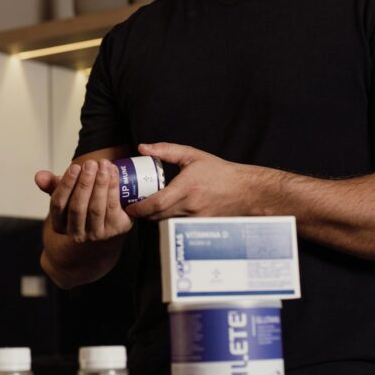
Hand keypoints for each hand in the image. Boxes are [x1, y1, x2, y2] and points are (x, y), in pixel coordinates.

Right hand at [35, 159, 133, 242]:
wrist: (104, 233)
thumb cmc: (81, 210)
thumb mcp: (65, 198)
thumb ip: (52, 185)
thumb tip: (39, 175)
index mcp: (59, 225)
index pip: (58, 204)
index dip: (66, 185)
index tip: (74, 167)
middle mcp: (77, 234)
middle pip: (77, 207)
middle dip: (84, 183)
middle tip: (90, 164)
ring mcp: (96, 234)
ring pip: (96, 208)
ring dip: (100, 183)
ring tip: (103, 165)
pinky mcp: (116, 229)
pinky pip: (112, 207)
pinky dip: (113, 187)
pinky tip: (112, 173)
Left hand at [125, 142, 256, 219]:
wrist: (245, 190)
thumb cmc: (219, 171)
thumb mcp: (192, 155)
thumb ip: (166, 150)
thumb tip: (142, 148)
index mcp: (186, 187)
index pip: (157, 203)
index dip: (140, 208)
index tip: (129, 206)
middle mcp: (191, 206)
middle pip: (157, 216)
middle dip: (142, 214)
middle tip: (132, 208)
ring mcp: (196, 219)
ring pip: (166, 222)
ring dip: (154, 218)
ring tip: (146, 209)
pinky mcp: (200, 225)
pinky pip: (177, 225)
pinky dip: (168, 220)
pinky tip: (165, 212)